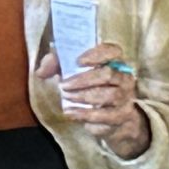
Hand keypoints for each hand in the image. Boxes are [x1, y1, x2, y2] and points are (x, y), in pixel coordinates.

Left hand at [39, 41, 148, 158]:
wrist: (110, 117)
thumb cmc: (90, 88)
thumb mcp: (71, 72)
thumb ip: (56, 65)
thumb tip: (42, 71)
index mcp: (115, 61)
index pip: (113, 51)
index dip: (97, 54)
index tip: (78, 62)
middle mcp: (125, 78)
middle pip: (109, 74)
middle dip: (83, 80)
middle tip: (63, 85)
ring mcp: (126, 98)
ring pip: (110, 95)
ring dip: (84, 96)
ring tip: (67, 98)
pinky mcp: (121, 116)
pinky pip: (106, 116)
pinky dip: (86, 114)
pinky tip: (71, 113)